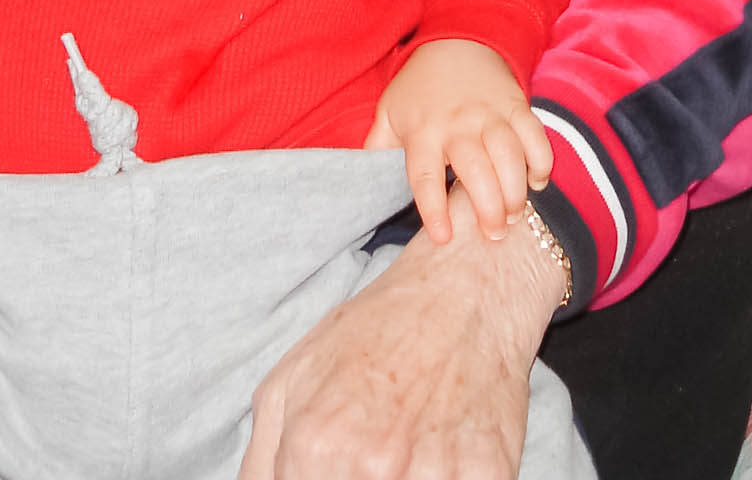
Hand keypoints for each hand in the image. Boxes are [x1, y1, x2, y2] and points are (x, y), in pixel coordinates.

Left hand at [240, 185, 559, 479]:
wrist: (467, 291)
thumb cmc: (378, 332)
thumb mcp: (291, 379)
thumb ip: (261, 460)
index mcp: (316, 444)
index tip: (328, 470)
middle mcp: (373, 465)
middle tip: (367, 455)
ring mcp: (434, 473)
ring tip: (403, 451)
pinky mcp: (490, 473)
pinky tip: (439, 455)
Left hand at [365, 41, 551, 244]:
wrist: (457, 39)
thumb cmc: (420, 87)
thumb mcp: (389, 112)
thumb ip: (377, 147)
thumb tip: (364, 181)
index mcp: (423, 131)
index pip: (425, 176)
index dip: (434, 210)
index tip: (444, 238)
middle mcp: (457, 123)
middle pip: (475, 171)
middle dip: (488, 209)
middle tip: (494, 234)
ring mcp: (489, 113)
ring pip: (509, 156)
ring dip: (515, 191)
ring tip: (515, 216)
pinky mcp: (515, 104)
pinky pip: (535, 135)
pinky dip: (541, 161)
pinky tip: (537, 181)